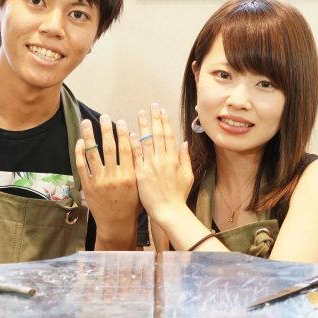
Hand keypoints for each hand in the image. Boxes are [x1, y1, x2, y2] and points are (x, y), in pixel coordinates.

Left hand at [75, 116, 139, 248]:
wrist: (117, 223)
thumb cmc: (132, 204)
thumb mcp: (141, 185)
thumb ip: (140, 165)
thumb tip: (137, 142)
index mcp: (130, 176)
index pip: (126, 149)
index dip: (123, 134)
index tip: (121, 121)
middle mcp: (114, 177)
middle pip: (109, 148)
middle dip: (106, 130)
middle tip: (104, 117)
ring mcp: (99, 181)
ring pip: (92, 153)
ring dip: (89, 135)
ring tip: (87, 122)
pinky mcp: (88, 186)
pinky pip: (82, 166)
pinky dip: (80, 152)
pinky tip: (80, 142)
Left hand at [132, 104, 192, 222]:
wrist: (168, 212)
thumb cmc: (178, 196)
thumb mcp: (187, 176)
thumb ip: (185, 158)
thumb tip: (184, 142)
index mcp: (174, 159)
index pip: (169, 135)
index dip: (165, 121)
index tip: (162, 110)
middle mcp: (162, 160)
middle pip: (157, 134)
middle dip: (154, 118)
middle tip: (151, 106)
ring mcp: (150, 166)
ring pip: (145, 141)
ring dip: (142, 126)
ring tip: (140, 113)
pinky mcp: (140, 174)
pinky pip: (136, 155)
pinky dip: (133, 143)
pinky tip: (130, 133)